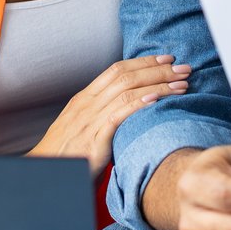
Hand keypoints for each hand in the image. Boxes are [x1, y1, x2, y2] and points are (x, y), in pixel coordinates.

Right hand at [28, 55, 190, 175]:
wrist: (46, 171)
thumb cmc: (67, 153)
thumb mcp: (82, 127)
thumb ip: (101, 114)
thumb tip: (127, 106)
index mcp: (85, 98)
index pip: (117, 70)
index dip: (143, 62)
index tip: (166, 58)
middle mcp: (87, 103)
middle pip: (126, 76)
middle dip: (158, 69)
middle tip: (183, 67)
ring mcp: (90, 119)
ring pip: (128, 91)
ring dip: (158, 84)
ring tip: (182, 83)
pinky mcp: (94, 138)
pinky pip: (120, 115)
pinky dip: (139, 104)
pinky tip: (157, 99)